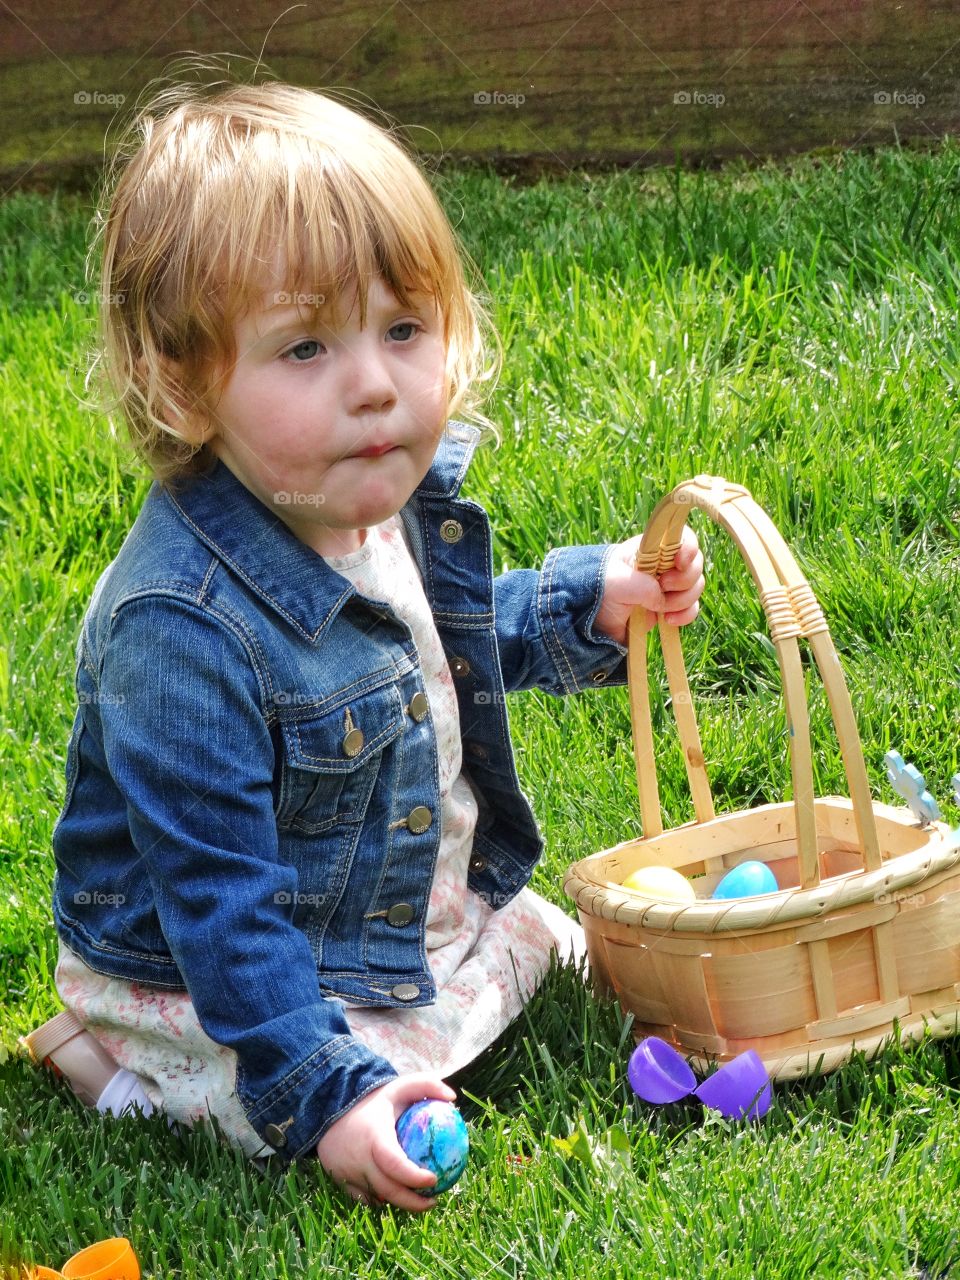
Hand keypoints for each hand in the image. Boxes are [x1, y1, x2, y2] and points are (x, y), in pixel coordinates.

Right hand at [316, 1072, 456, 1211]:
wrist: (330, 1106)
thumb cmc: (373, 1100)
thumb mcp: (398, 1087)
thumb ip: (426, 1085)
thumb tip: (452, 1098)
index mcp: (374, 1137)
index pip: (395, 1164)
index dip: (415, 1177)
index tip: (435, 1180)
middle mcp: (358, 1158)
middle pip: (387, 1190)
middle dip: (413, 1203)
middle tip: (434, 1200)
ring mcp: (347, 1172)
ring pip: (377, 1196)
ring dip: (399, 1201)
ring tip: (420, 1200)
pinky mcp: (339, 1181)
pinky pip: (364, 1197)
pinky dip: (380, 1198)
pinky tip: (395, 1194)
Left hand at [593, 525, 704, 646]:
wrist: (589, 616)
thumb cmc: (599, 589)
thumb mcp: (618, 582)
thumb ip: (644, 586)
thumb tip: (662, 601)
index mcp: (651, 548)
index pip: (683, 537)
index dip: (689, 548)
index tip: (679, 563)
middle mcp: (663, 565)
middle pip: (695, 565)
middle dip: (684, 580)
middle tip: (663, 586)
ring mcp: (668, 587)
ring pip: (695, 588)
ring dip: (682, 600)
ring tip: (660, 609)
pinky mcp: (669, 608)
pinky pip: (691, 609)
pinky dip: (685, 615)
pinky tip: (667, 621)